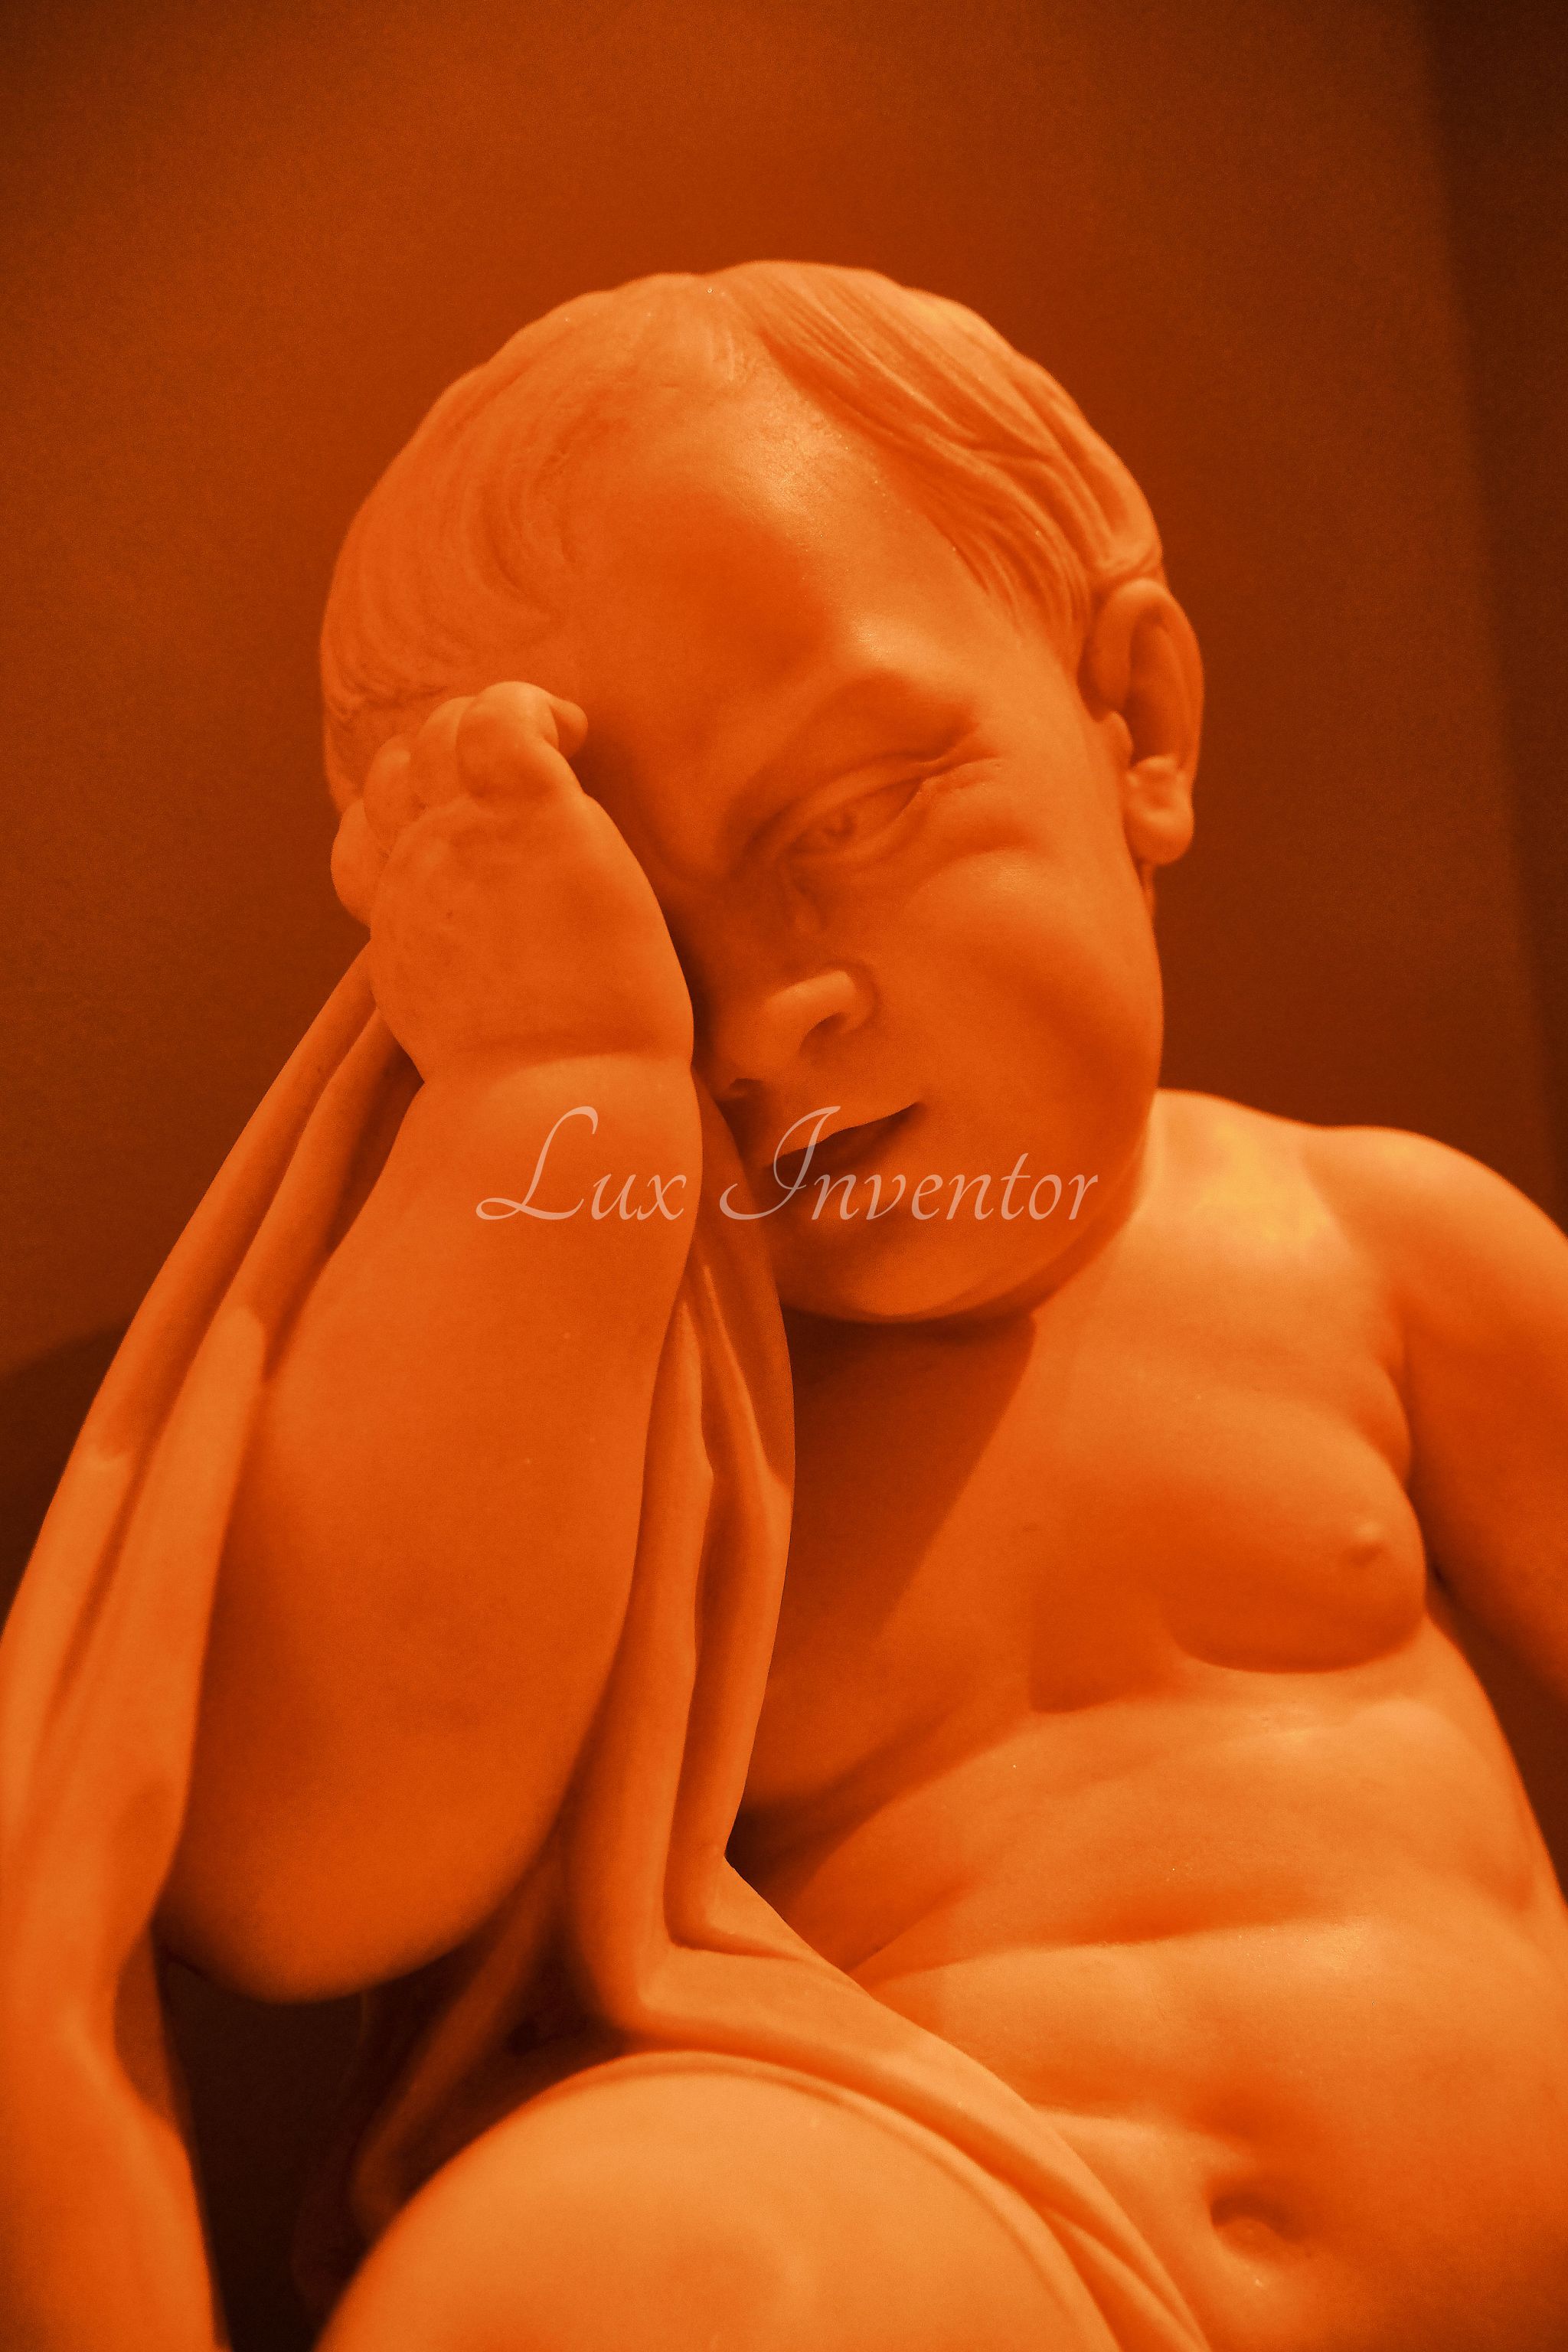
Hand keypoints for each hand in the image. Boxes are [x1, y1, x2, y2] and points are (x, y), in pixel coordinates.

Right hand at [332, 683, 692, 1080]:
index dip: (407, 820)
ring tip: (558, 750)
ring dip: (491, 724)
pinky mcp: (527, 815)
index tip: (474, 837)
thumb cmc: (538, 1093)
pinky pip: (501, 714)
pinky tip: (574, 732)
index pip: (366, 842)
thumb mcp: (461, 1030)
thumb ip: (455, 979)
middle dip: (450, 761)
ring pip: (438, 731)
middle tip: (527, 787)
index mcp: (401, 926)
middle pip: (395, 774)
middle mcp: (414, 874)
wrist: (559, 1103)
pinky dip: (533, 705)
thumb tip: (471, 977)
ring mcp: (461, 839)